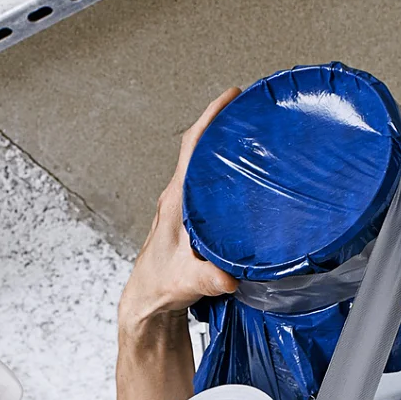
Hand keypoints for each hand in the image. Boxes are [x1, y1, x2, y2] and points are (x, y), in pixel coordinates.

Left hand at [119, 88, 242, 328]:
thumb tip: (227, 276)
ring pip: (203, 168)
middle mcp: (178, 198)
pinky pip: (208, 186)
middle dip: (224, 125)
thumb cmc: (159, 285)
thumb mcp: (187, 280)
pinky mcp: (189, 220)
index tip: (231, 96)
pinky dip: (224, 174)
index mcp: (176, 200)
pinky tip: (243, 180)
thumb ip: (207, 278)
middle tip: (251, 109)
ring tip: (252, 136)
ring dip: (223, 149)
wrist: (148, 303)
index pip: (192, 146)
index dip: (210, 117)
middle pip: (200, 149)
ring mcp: (182, 208)